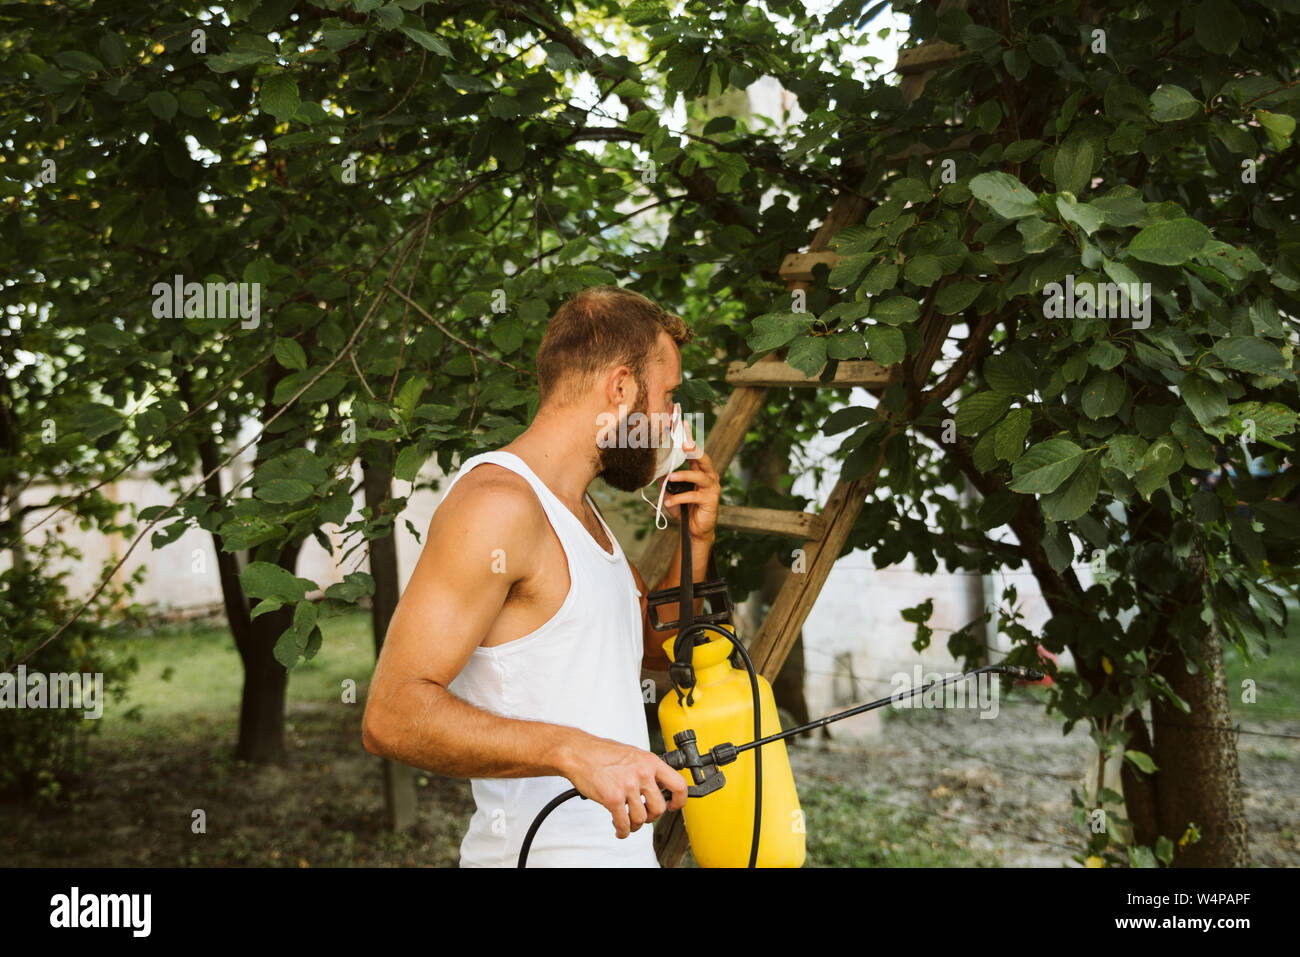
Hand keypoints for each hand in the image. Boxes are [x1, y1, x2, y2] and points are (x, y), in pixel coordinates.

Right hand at [565, 734, 688, 838]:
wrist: (578, 753)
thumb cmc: (601, 752)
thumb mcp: (633, 753)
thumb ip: (647, 768)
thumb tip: (658, 784)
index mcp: (650, 762)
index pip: (678, 784)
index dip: (679, 800)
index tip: (673, 806)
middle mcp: (642, 774)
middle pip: (659, 807)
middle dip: (651, 816)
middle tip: (643, 814)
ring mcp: (628, 786)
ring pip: (641, 818)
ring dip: (634, 824)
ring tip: (627, 820)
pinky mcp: (613, 798)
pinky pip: (624, 823)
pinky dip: (622, 830)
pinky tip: (619, 827)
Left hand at [662, 430, 718, 541]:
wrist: (695, 530)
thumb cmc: (685, 508)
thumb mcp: (671, 491)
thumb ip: (666, 479)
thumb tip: (656, 468)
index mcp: (700, 471)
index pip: (695, 451)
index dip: (689, 436)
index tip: (682, 422)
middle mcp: (709, 476)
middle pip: (703, 458)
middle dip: (694, 449)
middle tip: (685, 443)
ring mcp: (712, 488)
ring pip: (700, 477)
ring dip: (684, 476)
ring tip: (671, 478)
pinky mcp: (711, 501)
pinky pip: (694, 496)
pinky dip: (679, 498)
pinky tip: (669, 502)